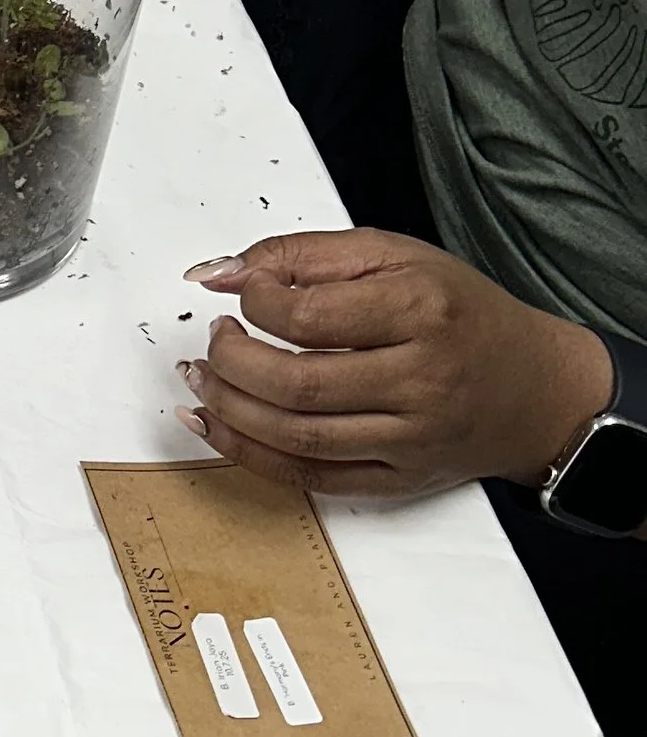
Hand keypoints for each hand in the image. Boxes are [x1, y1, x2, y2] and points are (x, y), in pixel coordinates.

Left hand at [176, 229, 613, 502]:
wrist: (535, 389)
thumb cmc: (460, 313)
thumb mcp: (394, 256)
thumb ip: (303, 256)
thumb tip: (219, 272)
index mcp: (421, 312)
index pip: (307, 317)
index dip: (253, 304)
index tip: (238, 294)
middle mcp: (419, 381)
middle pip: (295, 383)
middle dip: (230, 361)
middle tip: (213, 340)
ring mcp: (410, 439)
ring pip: (296, 436)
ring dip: (228, 408)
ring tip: (202, 378)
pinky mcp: (398, 480)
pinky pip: (310, 478)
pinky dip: (249, 454)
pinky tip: (213, 425)